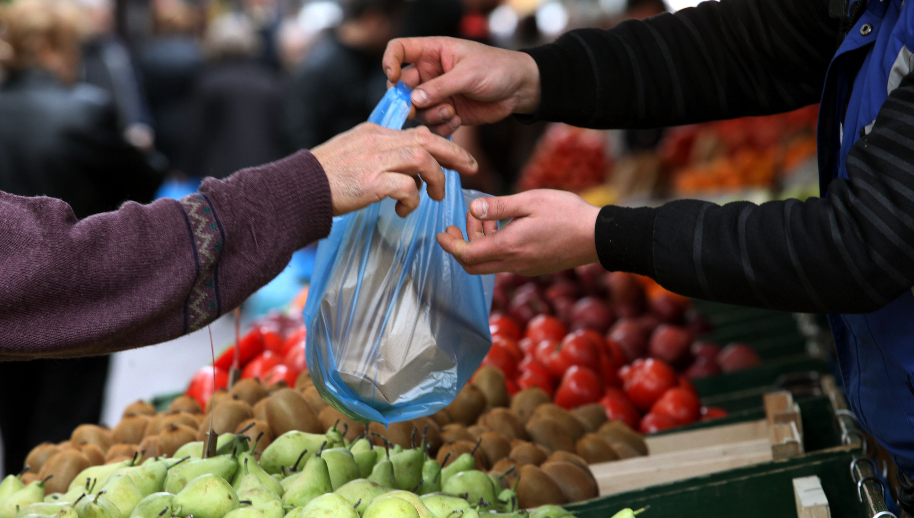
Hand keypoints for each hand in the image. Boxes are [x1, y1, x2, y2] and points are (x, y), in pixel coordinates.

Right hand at [312, 122, 477, 216]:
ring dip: (436, 180)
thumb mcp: (354, 153)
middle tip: (471, 168)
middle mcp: (378, 141)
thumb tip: (409, 170)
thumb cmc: (324, 177)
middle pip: (427, 140)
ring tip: (435, 197)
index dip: (443, 143)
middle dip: (455, 153)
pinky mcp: (371, 182)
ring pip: (422, 160)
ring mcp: (375, 161)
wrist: (297, 189)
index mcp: (375, 133)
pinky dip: (412, 200)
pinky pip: (407, 187)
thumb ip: (380, 154)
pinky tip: (403, 211)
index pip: (417, 132)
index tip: (457, 157)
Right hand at [383, 37, 540, 135]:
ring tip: (451, 113)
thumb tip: (414, 99)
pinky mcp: (447, 112)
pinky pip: (432, 124)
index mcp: (432, 52)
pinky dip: (441, 127)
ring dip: (430, 115)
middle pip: (402, 87)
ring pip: (417, 110)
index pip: (399, 50)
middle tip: (416, 111)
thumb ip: (441, 87)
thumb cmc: (497, 69)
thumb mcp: (468, 74)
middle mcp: (430, 73)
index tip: (393, 78)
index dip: (390, 62)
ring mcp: (437, 94)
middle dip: (407, 101)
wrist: (519, 89)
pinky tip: (457, 122)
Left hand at [437, 190, 599, 274]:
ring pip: (489, 264)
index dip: (450, 245)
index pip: (467, 255)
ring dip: (480, 244)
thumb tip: (473, 209)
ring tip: (487, 219)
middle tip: (458, 225)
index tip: (441, 233)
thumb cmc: (567, 214)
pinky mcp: (534, 268)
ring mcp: (524, 268)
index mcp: (509, 247)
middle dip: (460, 246)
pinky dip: (495, 247)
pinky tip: (505, 228)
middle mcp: (514, 263)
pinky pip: (505, 262)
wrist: (598, 237)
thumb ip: (499, 207)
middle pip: (473, 266)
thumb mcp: (530, 201)